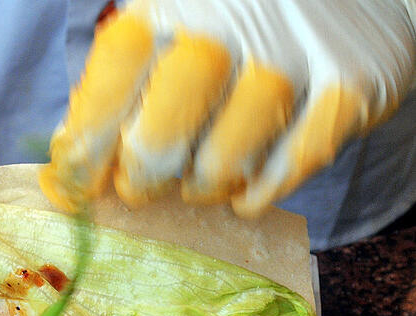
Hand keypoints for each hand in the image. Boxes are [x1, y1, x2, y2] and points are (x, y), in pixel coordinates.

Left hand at [42, 0, 415, 216]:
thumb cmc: (230, 17)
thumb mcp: (166, 23)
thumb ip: (119, 84)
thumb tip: (71, 163)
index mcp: (169, 3)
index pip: (110, 84)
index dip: (86, 146)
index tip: (75, 182)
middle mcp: (230, 22)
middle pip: (161, 136)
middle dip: (141, 178)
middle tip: (140, 185)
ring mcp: (293, 55)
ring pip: (223, 163)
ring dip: (201, 187)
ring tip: (197, 178)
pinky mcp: (351, 87)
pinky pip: (290, 167)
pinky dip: (259, 191)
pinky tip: (244, 188)